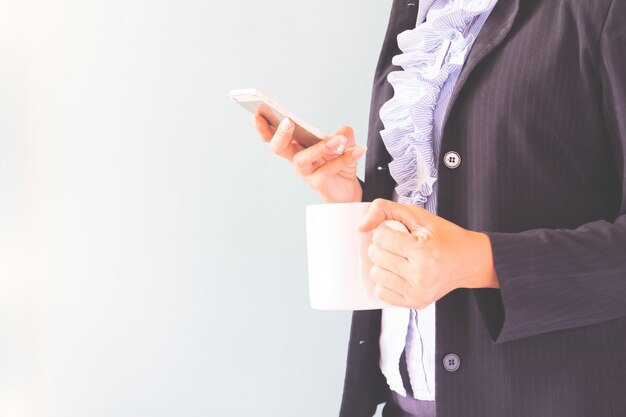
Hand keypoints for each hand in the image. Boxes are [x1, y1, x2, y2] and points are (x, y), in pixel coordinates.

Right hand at [252, 113, 366, 202]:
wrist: (349, 191)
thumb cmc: (339, 165)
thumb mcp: (344, 143)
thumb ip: (344, 133)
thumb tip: (342, 132)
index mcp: (297, 147)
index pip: (274, 136)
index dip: (263, 126)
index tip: (257, 111)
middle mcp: (297, 160)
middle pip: (279, 148)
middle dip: (280, 134)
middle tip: (288, 122)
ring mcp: (306, 173)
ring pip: (302, 159)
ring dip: (319, 147)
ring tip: (338, 140)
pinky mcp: (318, 184)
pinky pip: (328, 170)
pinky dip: (344, 159)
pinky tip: (358, 150)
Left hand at [356, 198, 498, 308]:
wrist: (468, 261)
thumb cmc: (444, 237)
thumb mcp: (416, 214)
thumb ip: (384, 210)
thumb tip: (360, 227)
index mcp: (423, 251)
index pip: (380, 238)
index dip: (385, 231)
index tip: (398, 233)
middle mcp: (421, 275)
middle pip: (376, 256)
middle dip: (383, 247)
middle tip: (400, 246)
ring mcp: (418, 292)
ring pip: (376, 275)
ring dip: (383, 264)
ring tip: (400, 259)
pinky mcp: (415, 303)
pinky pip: (381, 292)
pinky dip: (386, 281)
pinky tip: (400, 273)